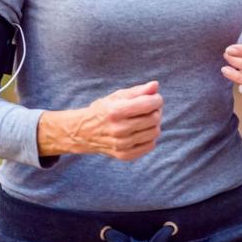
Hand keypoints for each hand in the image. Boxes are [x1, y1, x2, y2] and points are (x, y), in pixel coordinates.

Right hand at [37, 81, 162, 159]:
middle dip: (156, 110)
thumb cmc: (104, 110)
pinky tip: (141, 131)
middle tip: (150, 108)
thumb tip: (155, 85)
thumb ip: (137, 91)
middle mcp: (118, 130)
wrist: (84, 132)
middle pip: (154, 119)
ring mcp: (122, 145)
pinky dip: (150, 137)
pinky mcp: (125, 155)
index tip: (154, 98)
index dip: (157, 99)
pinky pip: (150, 145)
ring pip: (154, 132)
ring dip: (154, 124)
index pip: (148, 105)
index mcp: (115, 111)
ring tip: (145, 119)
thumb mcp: (117, 96)